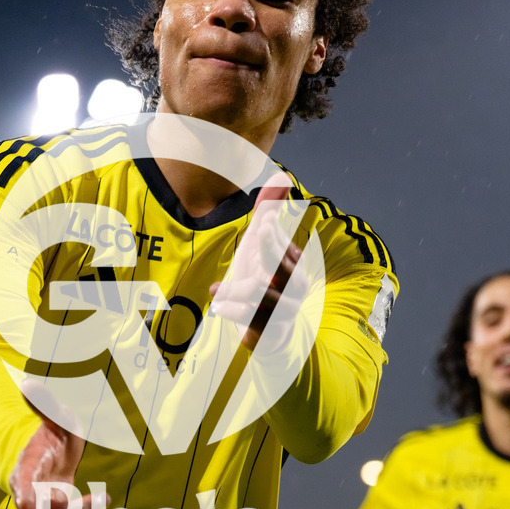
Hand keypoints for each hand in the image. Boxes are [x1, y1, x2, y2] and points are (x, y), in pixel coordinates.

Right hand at [8, 381, 107, 508]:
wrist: (56, 454)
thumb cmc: (57, 434)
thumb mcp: (57, 419)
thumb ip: (46, 406)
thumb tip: (28, 384)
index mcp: (27, 468)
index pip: (21, 483)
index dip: (23, 495)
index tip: (27, 504)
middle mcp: (29, 493)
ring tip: (100, 505)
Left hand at [209, 179, 308, 351]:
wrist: (270, 332)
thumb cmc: (264, 279)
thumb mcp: (262, 246)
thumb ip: (269, 212)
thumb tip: (281, 176)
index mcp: (293, 263)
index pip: (285, 246)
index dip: (275, 235)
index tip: (262, 222)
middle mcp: (294, 286)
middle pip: (284, 268)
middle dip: (271, 249)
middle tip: (256, 232)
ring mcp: (285, 310)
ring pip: (264, 295)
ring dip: (237, 289)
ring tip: (215, 289)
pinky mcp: (272, 331)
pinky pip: (255, 321)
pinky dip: (235, 312)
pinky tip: (219, 307)